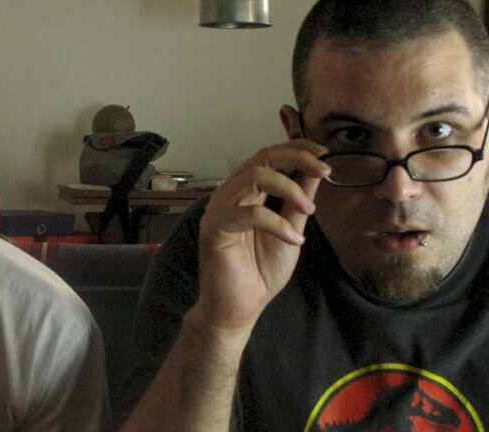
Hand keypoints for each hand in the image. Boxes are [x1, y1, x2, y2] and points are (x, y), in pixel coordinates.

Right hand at [192, 139, 329, 331]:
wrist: (239, 308)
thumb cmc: (259, 272)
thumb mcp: (291, 229)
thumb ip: (299, 200)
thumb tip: (316, 172)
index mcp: (245, 192)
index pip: (268, 155)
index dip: (297, 148)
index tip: (325, 155)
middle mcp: (229, 195)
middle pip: (261, 157)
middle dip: (297, 157)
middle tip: (325, 169)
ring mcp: (219, 210)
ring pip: (254, 176)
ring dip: (289, 187)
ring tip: (308, 209)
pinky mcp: (215, 229)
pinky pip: (249, 213)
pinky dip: (277, 223)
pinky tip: (294, 240)